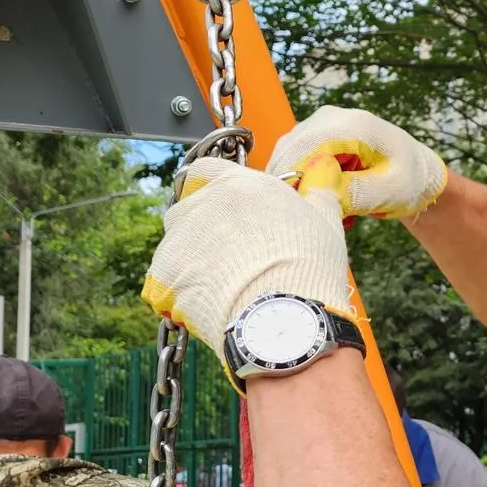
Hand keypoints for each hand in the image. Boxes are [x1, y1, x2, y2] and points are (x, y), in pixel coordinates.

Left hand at [142, 157, 354, 346]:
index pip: (206, 171)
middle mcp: (201, 204)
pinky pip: (162, 283)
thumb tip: (323, 171)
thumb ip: (317, 191)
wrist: (283, 316)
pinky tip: (207, 308)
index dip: (212, 189)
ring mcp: (178, 240)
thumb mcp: (325, 221)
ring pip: (172, 247)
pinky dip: (178, 295)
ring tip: (222, 289)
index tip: (225, 210)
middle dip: (199, 230)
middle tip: (228, 256)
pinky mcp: (163, 276)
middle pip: (185, 210)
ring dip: (189, 263)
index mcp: (238, 184)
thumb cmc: (310, 267)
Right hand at [269, 105, 448, 220]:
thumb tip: (316, 191)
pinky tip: (323, 194)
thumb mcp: (389, 191)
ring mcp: (317, 125)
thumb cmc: (408, 181)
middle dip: (297, 186)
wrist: (416, 172)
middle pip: (289, 153)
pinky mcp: (311, 137)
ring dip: (299, 185)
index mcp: (353, 125)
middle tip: (318, 212)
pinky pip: (292, 161)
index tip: (308, 209)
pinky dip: (301, 181)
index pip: (304, 151)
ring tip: (327, 204)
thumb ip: (354, 192)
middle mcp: (329, 118)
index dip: (298, 182)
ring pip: (286, 159)